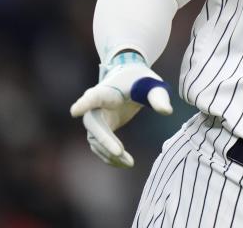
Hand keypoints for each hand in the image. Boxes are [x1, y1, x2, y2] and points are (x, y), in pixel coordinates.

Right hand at [69, 51, 172, 167]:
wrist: (129, 79)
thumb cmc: (140, 80)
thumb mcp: (152, 84)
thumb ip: (158, 97)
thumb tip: (167, 111)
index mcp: (107, 90)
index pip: (94, 96)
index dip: (84, 103)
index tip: (75, 111)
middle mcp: (95, 105)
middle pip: (93, 124)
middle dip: (104, 140)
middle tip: (119, 153)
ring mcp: (96, 119)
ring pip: (95, 140)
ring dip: (109, 153)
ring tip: (129, 163)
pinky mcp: (100, 129)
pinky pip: (99, 146)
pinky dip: (110, 156)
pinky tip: (125, 163)